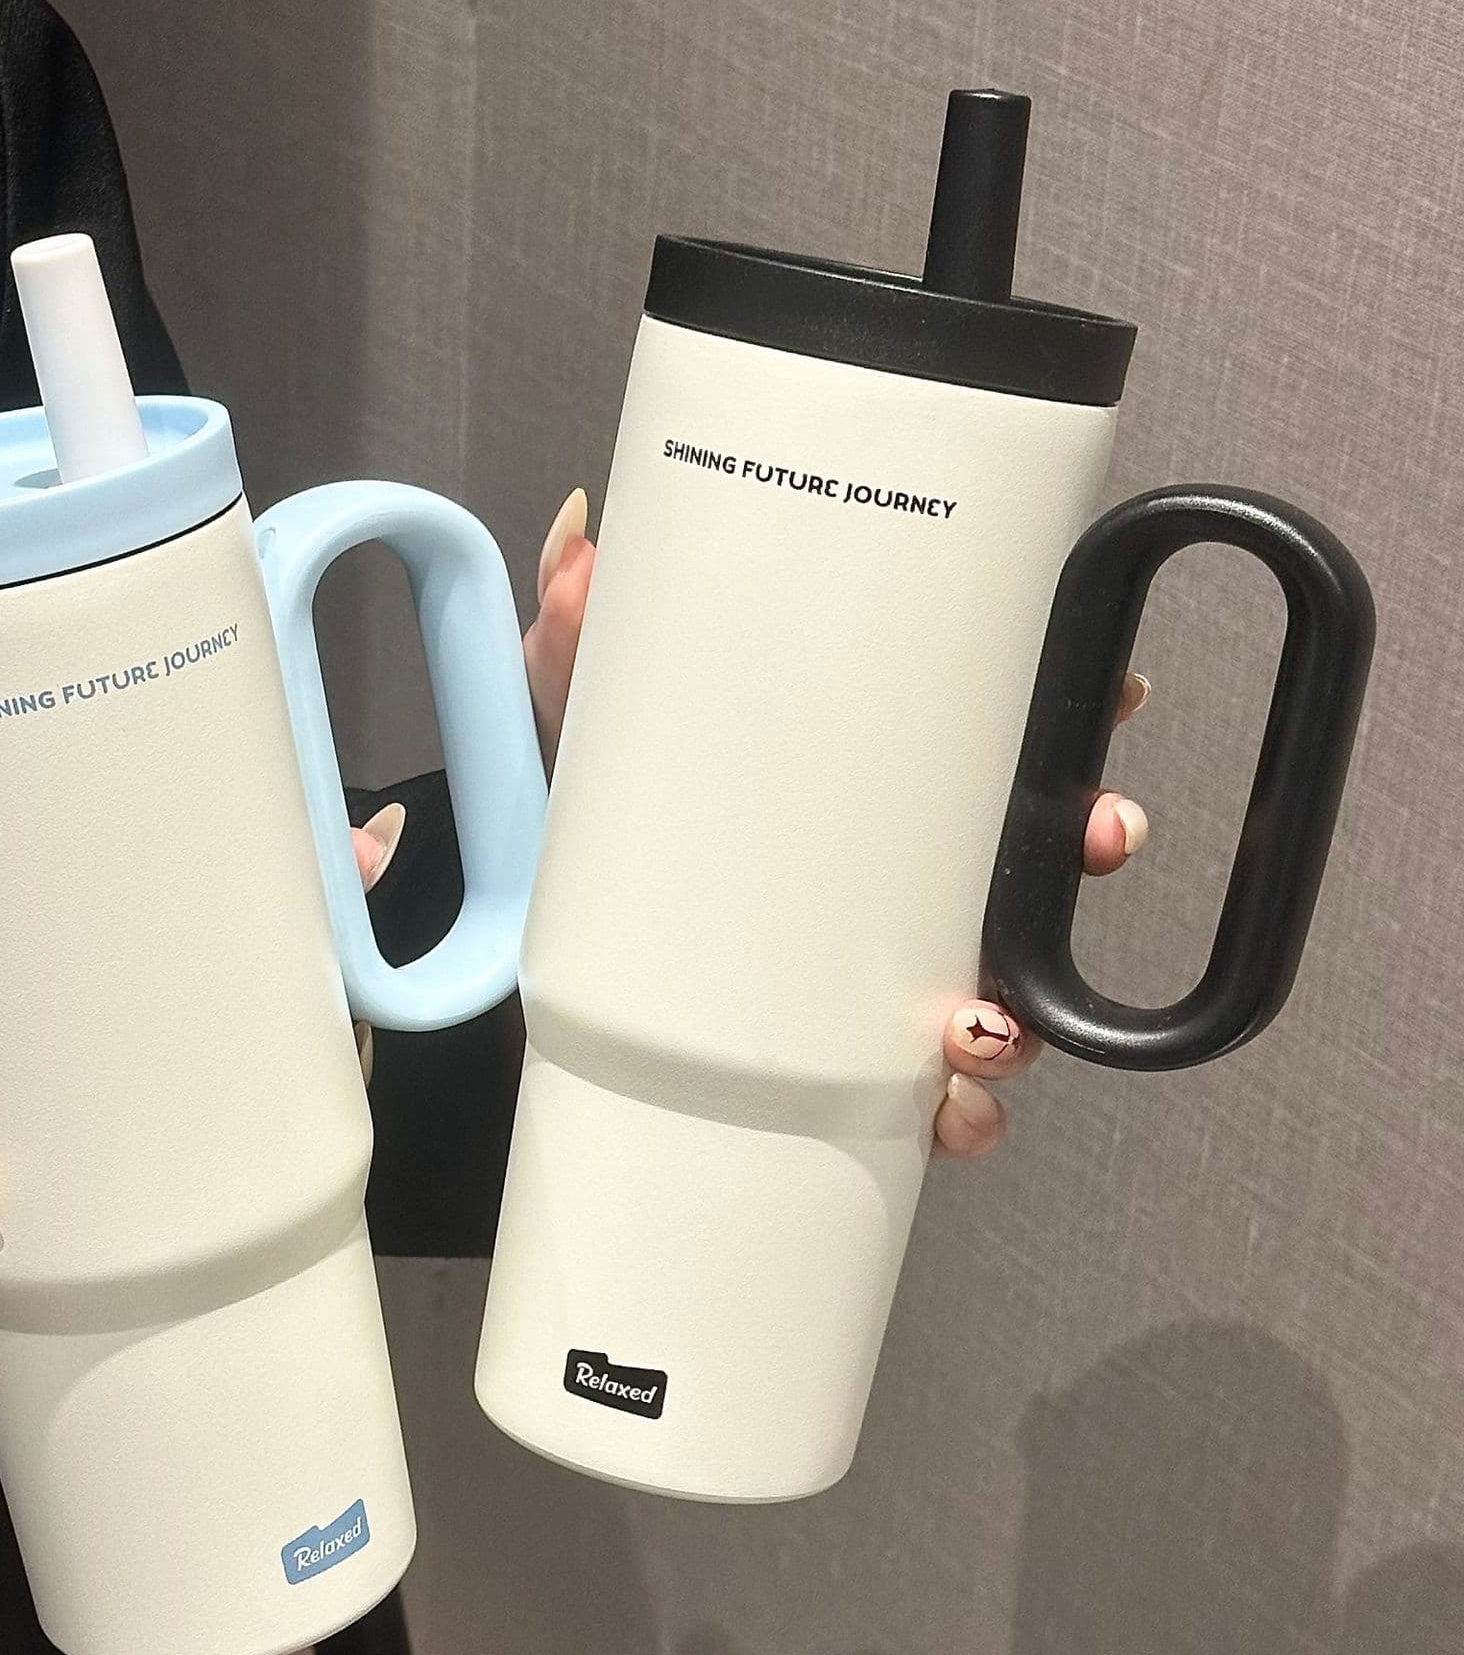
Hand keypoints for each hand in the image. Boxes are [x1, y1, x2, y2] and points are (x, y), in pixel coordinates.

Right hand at [0, 816, 406, 1306]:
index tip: (356, 989)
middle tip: (352, 844)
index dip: (285, 1051)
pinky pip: (13, 869)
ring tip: (274, 784)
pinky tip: (117, 761)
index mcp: (40, 1147)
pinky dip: (66, 820)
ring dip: (195, 858)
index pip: (198, 1106)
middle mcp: (36, 1063)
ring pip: (121, 922)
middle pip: (188, 994)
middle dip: (271, 922)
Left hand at [519, 489, 1153, 1159]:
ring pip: (1006, 975)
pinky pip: (932, 1084)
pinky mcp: (847, 1045)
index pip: (993, 728)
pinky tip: (949, 1109)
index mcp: (860, 768)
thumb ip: (575, 629)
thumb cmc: (594, 804)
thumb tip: (576, 545)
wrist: (540, 936)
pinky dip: (959, 1106)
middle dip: (1085, 843)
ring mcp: (880, 955)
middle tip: (1091, 834)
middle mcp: (895, 859)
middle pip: (1033, 847)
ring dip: (1029, 1002)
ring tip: (985, 1014)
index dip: (1074, 708)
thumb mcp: (581, 709)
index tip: (1114, 692)